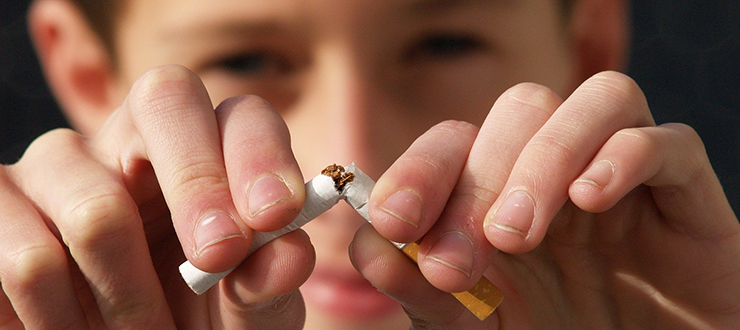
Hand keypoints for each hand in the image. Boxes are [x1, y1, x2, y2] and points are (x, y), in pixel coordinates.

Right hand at [0, 65, 311, 328]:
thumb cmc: (194, 322)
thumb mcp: (247, 310)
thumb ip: (269, 280)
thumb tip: (289, 254)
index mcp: (207, 149)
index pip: (239, 114)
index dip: (259, 157)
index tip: (274, 216)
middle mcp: (132, 138)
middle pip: (165, 100)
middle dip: (200, 189)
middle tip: (215, 261)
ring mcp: (59, 165)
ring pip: (98, 207)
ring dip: (132, 297)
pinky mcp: (1, 204)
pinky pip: (28, 255)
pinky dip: (64, 318)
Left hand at [351, 71, 739, 328]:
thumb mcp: (476, 326)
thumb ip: (425, 290)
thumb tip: (369, 247)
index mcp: (506, 189)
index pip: (455, 142)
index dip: (419, 170)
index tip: (394, 221)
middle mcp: (561, 167)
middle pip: (519, 110)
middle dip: (478, 180)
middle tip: (457, 259)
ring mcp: (625, 173)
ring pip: (592, 101)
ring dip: (543, 158)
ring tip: (515, 235)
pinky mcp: (684, 192)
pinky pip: (666, 141)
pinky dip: (623, 158)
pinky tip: (590, 201)